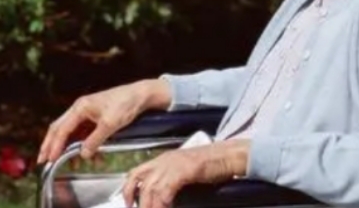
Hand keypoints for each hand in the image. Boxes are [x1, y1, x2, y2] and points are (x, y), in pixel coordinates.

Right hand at [36, 79, 170, 163]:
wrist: (141, 95)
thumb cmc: (126, 103)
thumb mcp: (110, 124)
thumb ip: (95, 140)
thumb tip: (83, 154)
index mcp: (81, 107)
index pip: (62, 129)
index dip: (54, 145)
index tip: (49, 158)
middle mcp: (81, 108)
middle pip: (60, 129)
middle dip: (52, 145)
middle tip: (44, 160)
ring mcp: (88, 112)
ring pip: (72, 132)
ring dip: (70, 148)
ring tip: (68, 163)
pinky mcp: (95, 116)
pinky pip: (84, 132)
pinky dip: (83, 144)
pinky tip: (90, 156)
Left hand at [121, 140, 249, 207]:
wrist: (231, 155)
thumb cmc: (214, 163)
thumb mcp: (186, 170)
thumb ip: (172, 180)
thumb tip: (162, 198)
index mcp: (165, 159)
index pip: (136, 172)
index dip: (127, 190)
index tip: (128, 204)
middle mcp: (166, 159)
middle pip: (138, 180)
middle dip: (136, 201)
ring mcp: (175, 163)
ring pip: (150, 188)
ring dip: (149, 205)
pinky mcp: (185, 169)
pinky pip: (165, 189)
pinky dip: (162, 202)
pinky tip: (165, 206)